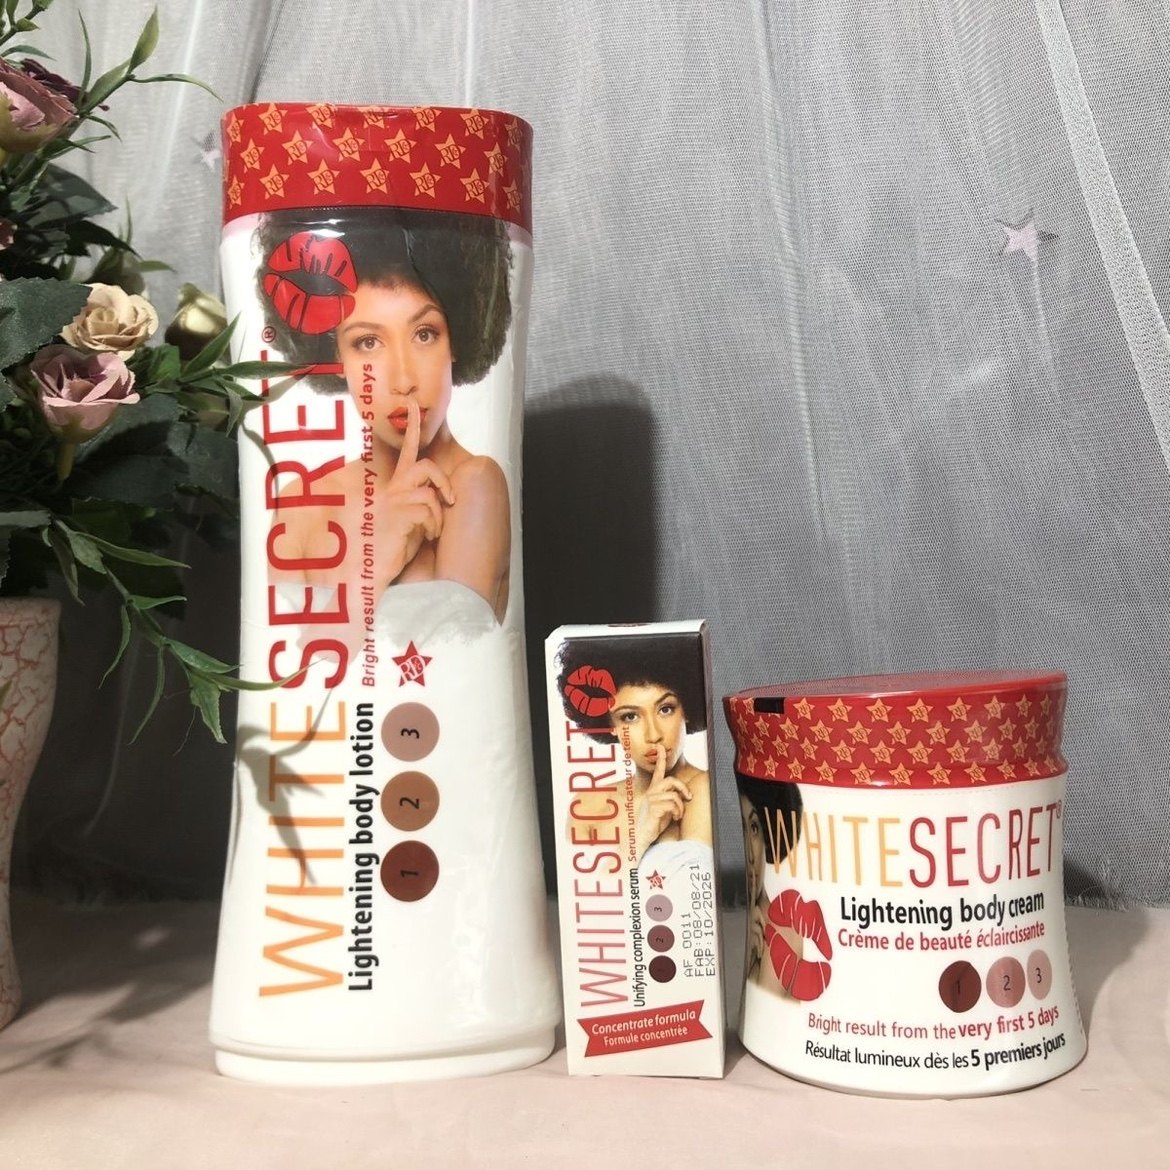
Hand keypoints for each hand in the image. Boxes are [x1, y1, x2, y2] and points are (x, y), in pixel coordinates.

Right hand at [375, 400, 454, 584]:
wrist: (417, 594)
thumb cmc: (421, 568)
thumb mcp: (423, 531)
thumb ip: (425, 504)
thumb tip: (440, 496)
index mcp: (402, 499)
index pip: (408, 456)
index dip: (413, 429)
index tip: (414, 404)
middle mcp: (395, 499)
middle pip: (422, 464)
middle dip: (439, 473)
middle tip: (446, 489)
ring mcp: (393, 506)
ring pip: (427, 481)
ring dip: (439, 508)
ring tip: (434, 533)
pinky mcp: (394, 516)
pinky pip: (425, 503)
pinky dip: (434, 522)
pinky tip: (426, 541)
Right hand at [634, 748, 690, 860]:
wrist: (642, 837)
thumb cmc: (654, 823)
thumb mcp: (665, 808)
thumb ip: (671, 799)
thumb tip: (684, 796)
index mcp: (654, 790)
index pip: (657, 771)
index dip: (660, 758)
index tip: (660, 747)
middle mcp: (651, 793)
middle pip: (671, 780)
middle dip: (684, 788)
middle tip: (689, 797)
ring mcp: (651, 800)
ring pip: (674, 795)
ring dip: (681, 807)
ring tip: (679, 814)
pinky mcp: (653, 809)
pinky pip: (672, 805)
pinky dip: (678, 812)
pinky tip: (675, 818)